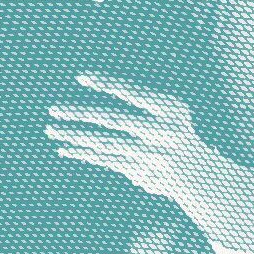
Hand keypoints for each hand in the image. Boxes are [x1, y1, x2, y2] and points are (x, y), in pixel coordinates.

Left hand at [45, 73, 209, 204]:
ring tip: (51, 129)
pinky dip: (84, 153)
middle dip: (80, 114)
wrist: (202, 176)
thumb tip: (97, 82)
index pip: (133, 92)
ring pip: (104, 143)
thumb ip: (142, 101)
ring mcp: (151, 155)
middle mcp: (162, 131)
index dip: (107, 83)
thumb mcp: (171, 110)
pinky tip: (64, 148)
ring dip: (75, 136)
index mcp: (171, 109)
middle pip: (113, 120)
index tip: (81, 77)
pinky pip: (106, 160)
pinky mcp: (141, 173)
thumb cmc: (177, 132)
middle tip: (53, 109)